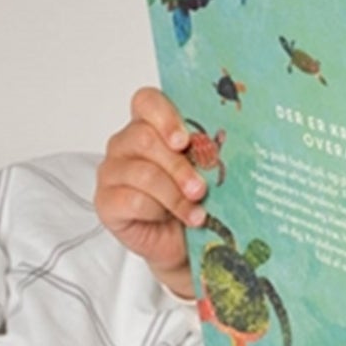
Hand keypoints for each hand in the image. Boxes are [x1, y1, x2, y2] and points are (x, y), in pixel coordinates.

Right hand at [93, 87, 206, 297]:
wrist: (185, 243)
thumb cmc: (195, 201)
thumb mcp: (207, 172)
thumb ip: (208, 152)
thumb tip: (239, 144)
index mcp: (151, 127)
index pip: (146, 101)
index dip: (165, 116)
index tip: (184, 140)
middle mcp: (126, 145)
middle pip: (144, 138)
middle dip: (179, 166)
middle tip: (201, 188)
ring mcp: (112, 172)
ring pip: (142, 172)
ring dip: (175, 194)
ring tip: (197, 210)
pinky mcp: (106, 202)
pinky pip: (131, 199)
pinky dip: (159, 211)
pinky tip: (177, 220)